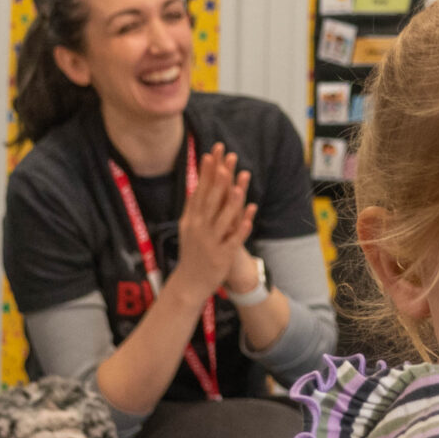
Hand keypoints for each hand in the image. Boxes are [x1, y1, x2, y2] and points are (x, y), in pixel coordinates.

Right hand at [169, 144, 255, 305]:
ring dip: (232, 201)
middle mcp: (199, 228)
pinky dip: (242, 227)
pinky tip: (251, 215)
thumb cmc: (191, 253)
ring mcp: (210, 242)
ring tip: (241, 185)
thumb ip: (193, 207)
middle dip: (219, 179)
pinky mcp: (222, 256)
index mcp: (191, 219)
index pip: (199, 190)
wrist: (188, 284)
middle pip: (211, 200)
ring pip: (223, 218)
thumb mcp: (188, 228)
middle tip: (227, 160)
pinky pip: (234, 239)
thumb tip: (196, 185)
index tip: (212, 153)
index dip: (206, 172)